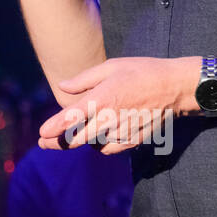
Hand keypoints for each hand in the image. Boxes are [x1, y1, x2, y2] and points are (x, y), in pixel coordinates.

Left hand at [38, 56, 194, 153]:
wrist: (174, 87)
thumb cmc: (142, 72)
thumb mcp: (112, 67)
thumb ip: (84, 80)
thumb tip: (62, 87)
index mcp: (102, 99)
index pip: (71, 118)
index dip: (53, 128)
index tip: (42, 133)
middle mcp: (110, 119)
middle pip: (76, 138)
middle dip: (57, 142)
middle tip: (44, 142)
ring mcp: (121, 132)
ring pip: (91, 144)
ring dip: (80, 141)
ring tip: (71, 136)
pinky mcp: (132, 141)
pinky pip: (108, 149)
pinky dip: (99, 146)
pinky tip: (96, 138)